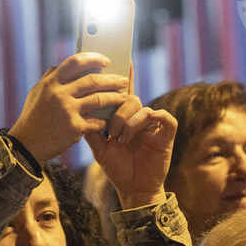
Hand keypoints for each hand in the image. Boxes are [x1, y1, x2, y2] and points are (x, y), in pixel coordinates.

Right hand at [9, 53, 129, 163]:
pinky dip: (104, 121)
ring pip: (99, 99)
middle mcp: (59, 94)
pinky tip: (109, 122)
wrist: (26, 144)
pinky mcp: (74, 128)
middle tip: (124, 80)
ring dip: (115, 98)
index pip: (75, 62)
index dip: (93, 58)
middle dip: (112, 79)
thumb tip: (61, 65)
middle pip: (92, 80)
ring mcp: (67, 110)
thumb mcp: (37, 93)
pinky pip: (97, 122)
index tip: (106, 60)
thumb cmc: (33, 117)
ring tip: (124, 98)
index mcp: (51, 82)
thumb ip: (50, 78)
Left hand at [85, 65, 178, 207]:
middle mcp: (140, 117)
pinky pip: (160, 115)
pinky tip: (137, 135)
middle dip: (116, 112)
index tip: (118, 56)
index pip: (121, 91)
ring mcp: (154, 124)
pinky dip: (146, 121)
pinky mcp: (167, 132)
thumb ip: (90, 126)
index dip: (121, 74)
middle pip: (128, 97)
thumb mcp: (98, 146)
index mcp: (124, 118)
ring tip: (120, 139)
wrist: (133, 189)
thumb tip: (78, 106)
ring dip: (126, 121)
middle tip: (111, 133)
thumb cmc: (118, 169)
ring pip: (140, 105)